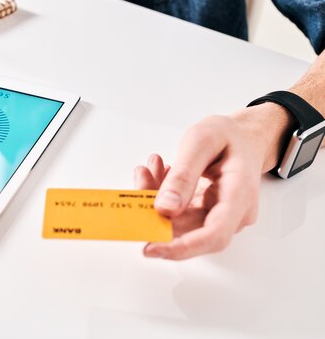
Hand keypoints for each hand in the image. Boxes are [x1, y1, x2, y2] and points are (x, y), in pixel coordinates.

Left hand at [135, 105, 292, 259]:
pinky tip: (157, 173)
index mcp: (240, 194)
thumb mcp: (202, 141)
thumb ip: (184, 174)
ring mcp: (220, 215)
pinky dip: (162, 195)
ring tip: (148, 169)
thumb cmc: (228, 136)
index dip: (181, 247)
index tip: (150, 248)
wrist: (243, 136)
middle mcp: (233, 212)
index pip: (214, 234)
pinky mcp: (207, 213)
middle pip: (190, 229)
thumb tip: (165, 209)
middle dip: (157, 211)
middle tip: (140, 179)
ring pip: (179, 221)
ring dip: (156, 199)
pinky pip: (179, 213)